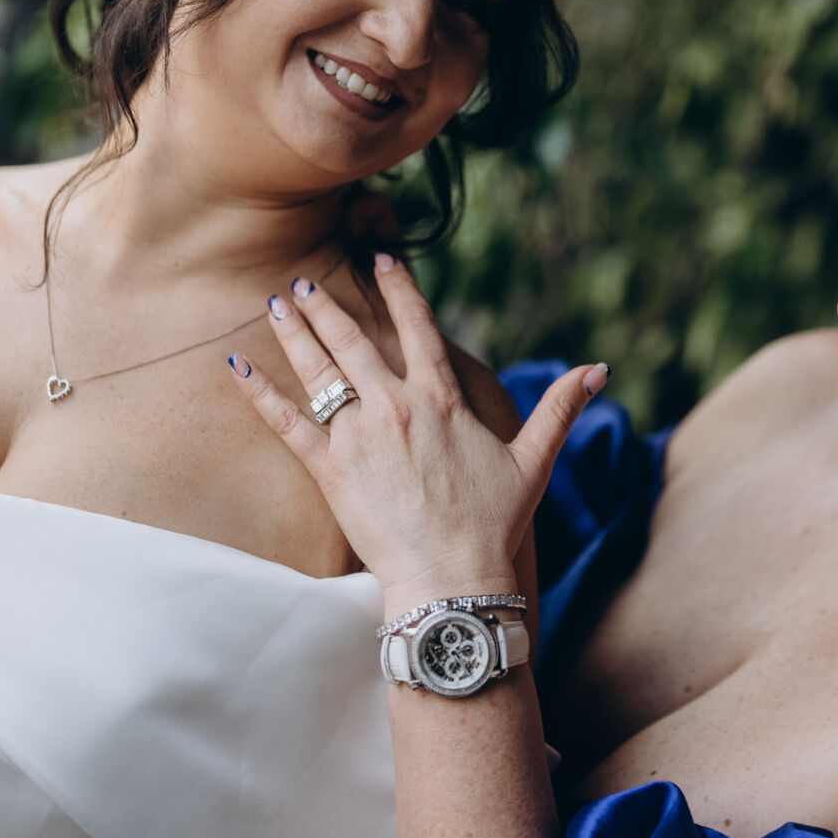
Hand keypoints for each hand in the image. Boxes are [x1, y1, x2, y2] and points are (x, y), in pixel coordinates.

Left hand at [229, 252, 606, 611]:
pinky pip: (286, 423)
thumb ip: (559, 409)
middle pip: (353, 341)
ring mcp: (359, 436)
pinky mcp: (329, 469)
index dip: (399, 290)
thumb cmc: (494, 525)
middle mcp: (396, 406)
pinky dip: (259, 392)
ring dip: (294, 333)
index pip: (418, 328)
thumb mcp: (533, 461)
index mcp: (442, 399)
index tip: (381, 259)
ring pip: (318, 371)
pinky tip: (237, 367)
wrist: (453, 578)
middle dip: (325, 306)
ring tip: (275, 304)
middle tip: (302, 282)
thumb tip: (600, 371)